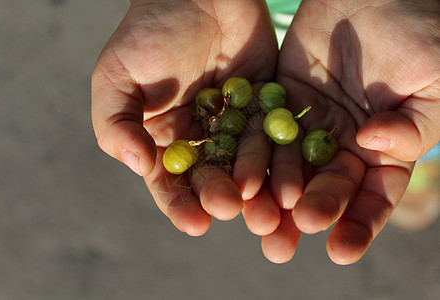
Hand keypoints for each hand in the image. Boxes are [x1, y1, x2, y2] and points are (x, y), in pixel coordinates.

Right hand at [91, 0, 278, 234]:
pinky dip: (281, 156)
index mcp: (164, 140)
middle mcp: (201, 139)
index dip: (180, 204)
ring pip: (247, 163)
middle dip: (221, 198)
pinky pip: (274, 134)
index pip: (170, 182)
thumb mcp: (116, 77)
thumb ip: (116, 123)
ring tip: (266, 208)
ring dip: (256, 187)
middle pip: (212, 178)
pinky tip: (289, 176)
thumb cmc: (148, 33)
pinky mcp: (265, 106)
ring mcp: (235, 124)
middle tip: (232, 210)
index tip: (194, 222)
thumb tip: (137, 165)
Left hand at [259, 0, 439, 263]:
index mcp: (383, 150)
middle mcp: (343, 144)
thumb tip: (371, 147)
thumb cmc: (420, 32)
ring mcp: (308, 124)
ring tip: (253, 223)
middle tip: (279, 246)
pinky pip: (263, 129)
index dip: (358, 224)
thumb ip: (413, 125)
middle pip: (322, 188)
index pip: (371, 196)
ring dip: (269, 197)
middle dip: (303, 216)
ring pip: (287, 166)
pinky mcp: (280, 99)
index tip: (340, 251)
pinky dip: (250, 154)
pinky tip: (236, 179)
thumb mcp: (433, 80)